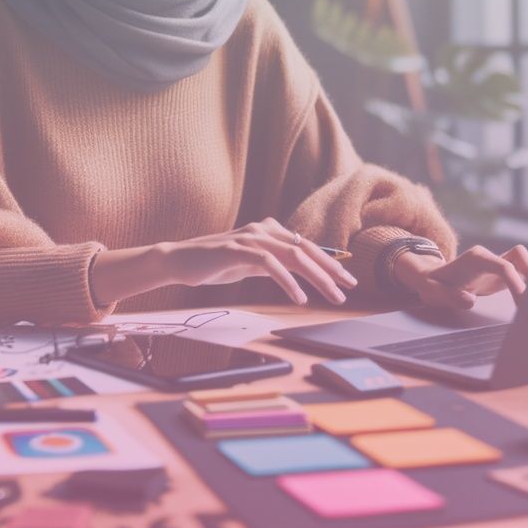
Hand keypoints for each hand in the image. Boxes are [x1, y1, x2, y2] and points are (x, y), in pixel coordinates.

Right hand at [90, 218, 357, 306]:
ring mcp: (249, 238)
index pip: (306, 246)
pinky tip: (299, 296)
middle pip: (305, 249)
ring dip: (316, 277)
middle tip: (348, 288)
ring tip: (331, 295)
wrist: (179, 261)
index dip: (329, 262)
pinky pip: (269, 264)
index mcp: (268, 231)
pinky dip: (287, 280)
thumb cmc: (214, 263)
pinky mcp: (237, 249)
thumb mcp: (249, 263)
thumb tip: (298, 272)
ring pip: (293, 255)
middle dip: (330, 270)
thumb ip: (273, 263)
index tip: (346, 279)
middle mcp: (262, 230)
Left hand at [392, 244, 527, 309]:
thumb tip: (470, 300)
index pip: (504, 266)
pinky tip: (525, 304)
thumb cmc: (433, 285)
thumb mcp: (434, 292)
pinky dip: (527, 287)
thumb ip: (450, 296)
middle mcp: (489, 257)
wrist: (432, 279)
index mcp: (476, 259)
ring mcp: (496, 264)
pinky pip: (521, 275)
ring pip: (524, 263)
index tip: (524, 301)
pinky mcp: (501, 274)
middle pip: (520, 257)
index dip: (517, 282)